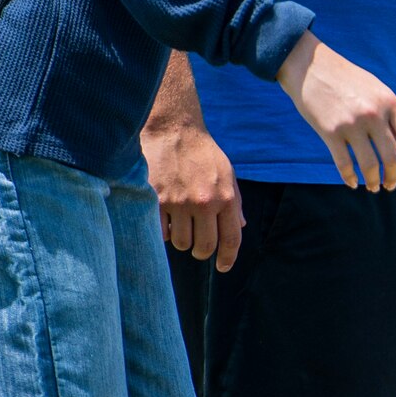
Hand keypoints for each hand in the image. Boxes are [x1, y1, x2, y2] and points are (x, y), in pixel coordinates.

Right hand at [143, 118, 242, 271]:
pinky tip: (164, 219)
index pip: (231, 239)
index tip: (222, 267)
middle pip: (203, 247)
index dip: (228, 258)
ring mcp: (178, 202)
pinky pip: (159, 232)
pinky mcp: (156, 200)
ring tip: (180, 225)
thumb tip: (239, 228)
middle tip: (198, 247)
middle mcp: (204, 202)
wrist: (173, 130)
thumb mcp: (227, 174)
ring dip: (181, 240)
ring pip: (180, 243)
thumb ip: (234, 203)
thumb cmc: (202, 153)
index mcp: (226, 197)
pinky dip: (162, 231)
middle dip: (202, 252)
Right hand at [276, 32, 395, 191]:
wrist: (310, 65)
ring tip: (373, 187)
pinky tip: (353, 182)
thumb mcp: (377, 90)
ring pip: (370, 166)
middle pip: (394, 157)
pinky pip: (344, 164)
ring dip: (373, 182)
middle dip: (394, 177)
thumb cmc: (346, 79)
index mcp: (390, 102)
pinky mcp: (330, 132)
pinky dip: (350, 178)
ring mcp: (352, 124)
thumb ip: (390, 114)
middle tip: (390, 184)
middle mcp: (374, 114)